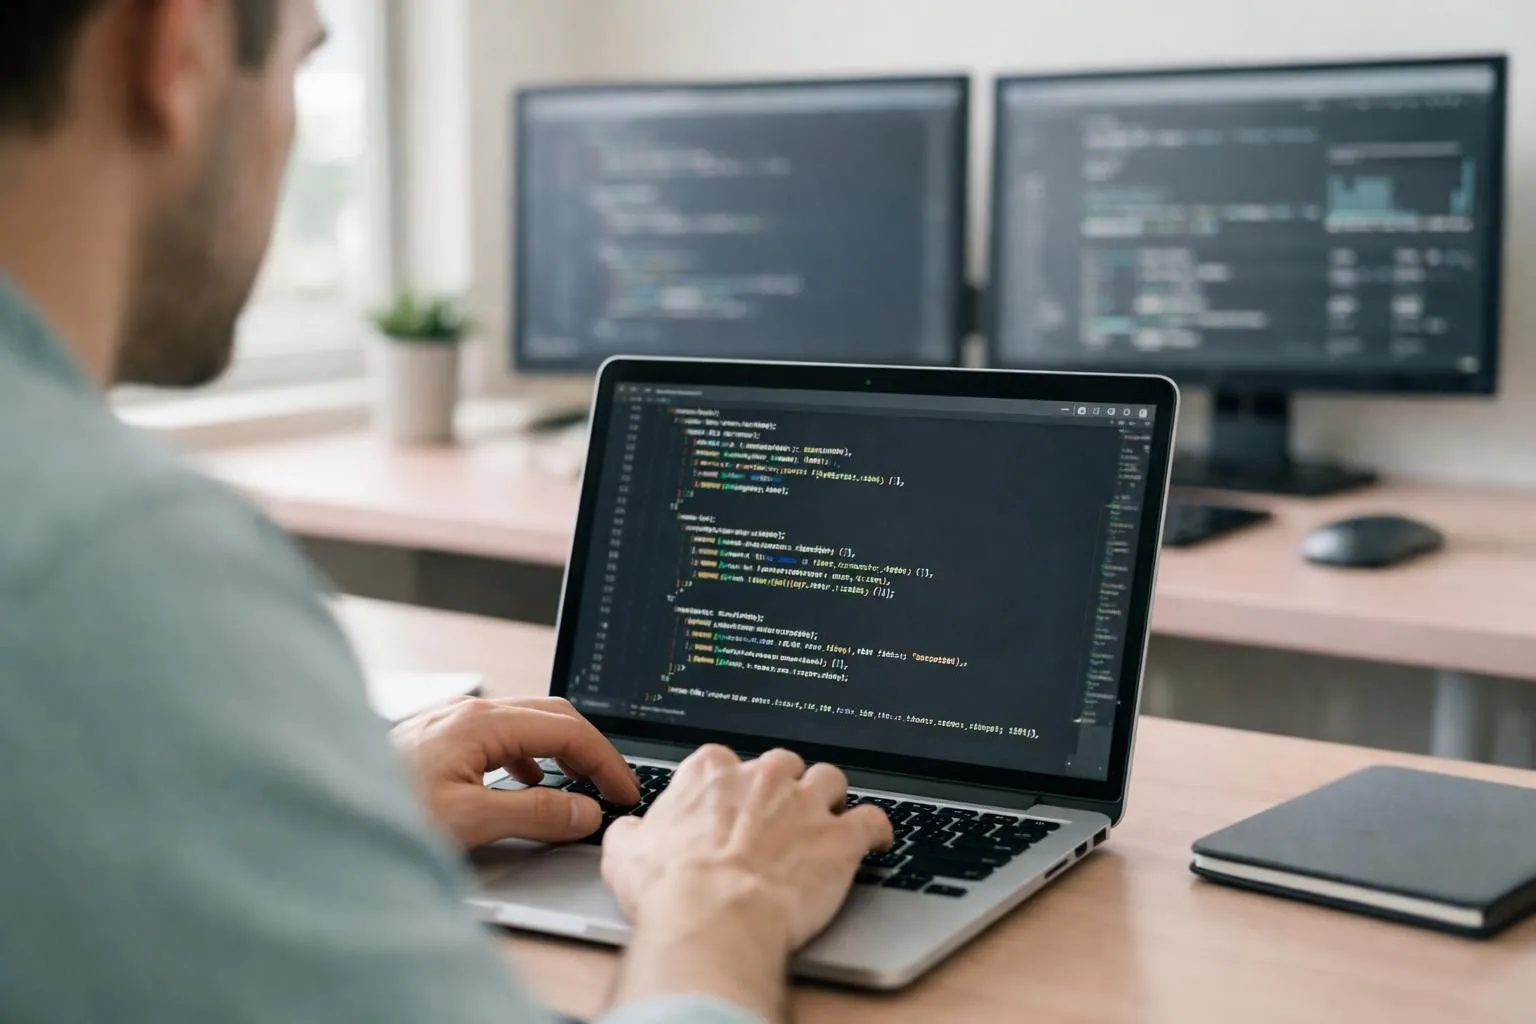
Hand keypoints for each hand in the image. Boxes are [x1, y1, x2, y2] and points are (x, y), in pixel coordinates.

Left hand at [390, 697, 639, 848]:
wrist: (316, 818)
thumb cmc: (381, 813)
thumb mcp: (469, 821)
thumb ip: (534, 815)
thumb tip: (584, 811)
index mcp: (482, 723)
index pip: (567, 729)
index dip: (605, 761)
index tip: (626, 791)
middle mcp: (469, 714)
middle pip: (552, 716)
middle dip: (590, 749)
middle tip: (614, 787)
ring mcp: (452, 723)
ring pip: (527, 725)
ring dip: (560, 753)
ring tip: (579, 787)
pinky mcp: (439, 741)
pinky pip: (502, 738)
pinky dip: (530, 758)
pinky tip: (527, 785)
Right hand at [601, 746, 891, 1021]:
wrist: (713, 917)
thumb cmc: (671, 889)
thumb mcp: (626, 855)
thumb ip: (631, 832)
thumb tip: (627, 832)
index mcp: (711, 773)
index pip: (726, 762)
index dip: (730, 788)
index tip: (730, 806)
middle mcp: (762, 777)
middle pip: (783, 764)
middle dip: (783, 786)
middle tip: (777, 816)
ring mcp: (805, 803)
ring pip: (830, 779)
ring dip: (829, 797)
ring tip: (826, 819)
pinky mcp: (840, 837)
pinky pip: (872, 819)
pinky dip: (876, 829)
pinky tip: (875, 839)